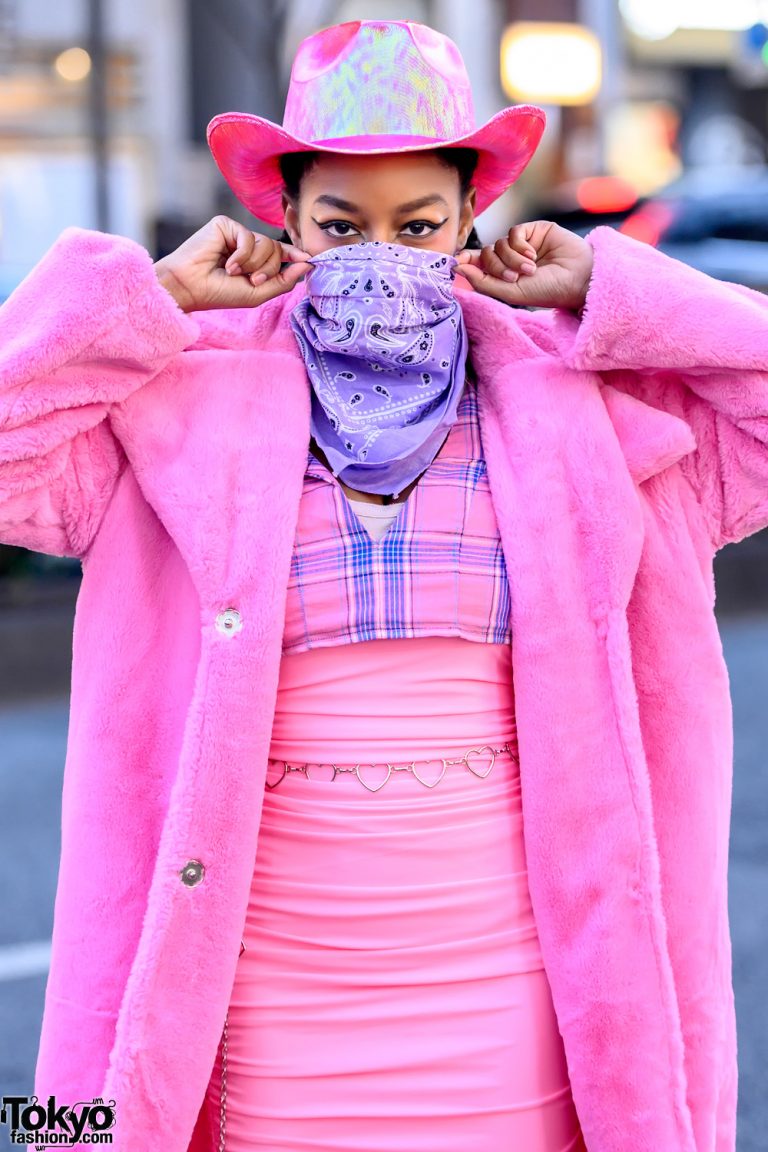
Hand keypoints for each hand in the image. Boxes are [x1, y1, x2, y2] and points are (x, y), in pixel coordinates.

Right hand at [154, 215, 311, 312]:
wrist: (191, 287)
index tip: (309, 259)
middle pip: (277, 250)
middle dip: (268, 269)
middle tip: (251, 280)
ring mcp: (237, 234)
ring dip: (254, 264)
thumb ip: (283, 281)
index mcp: (254, 261)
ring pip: (267, 243)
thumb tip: (307, 265)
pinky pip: (249, 237)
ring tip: (234, 272)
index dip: (295, 255)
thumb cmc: (219, 293)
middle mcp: (247, 246)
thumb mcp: (257, 293)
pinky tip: (227, 264)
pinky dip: (242, 255)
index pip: (280, 253)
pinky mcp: (226, 225)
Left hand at [455, 221, 592, 312]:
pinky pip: (513, 232)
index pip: (478, 263)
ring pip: (499, 243)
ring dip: (511, 258)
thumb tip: (457, 266)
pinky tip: (533, 255)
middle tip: (514, 277)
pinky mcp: (534, 230)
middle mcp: (511, 259)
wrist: (578, 278)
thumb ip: (482, 281)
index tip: (458, 260)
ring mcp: (522, 244)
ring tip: (530, 269)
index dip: (467, 260)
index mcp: (504, 275)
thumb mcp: (510, 292)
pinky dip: (519, 245)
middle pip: (486, 253)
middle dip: (496, 266)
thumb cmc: (547, 291)